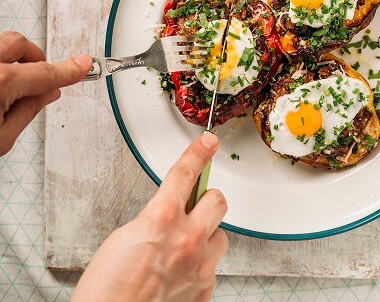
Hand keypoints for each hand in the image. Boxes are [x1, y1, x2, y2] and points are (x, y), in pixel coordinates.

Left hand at [0, 31, 92, 154]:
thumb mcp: (1, 138)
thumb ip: (28, 111)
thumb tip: (46, 93)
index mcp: (0, 82)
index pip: (46, 73)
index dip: (69, 71)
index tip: (83, 65)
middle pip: (19, 43)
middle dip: (35, 57)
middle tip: (41, 77)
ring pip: (1, 43)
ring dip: (12, 60)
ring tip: (12, 85)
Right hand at [72, 132, 228, 301]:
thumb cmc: (107, 287)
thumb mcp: (125, 236)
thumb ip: (154, 217)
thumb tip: (170, 212)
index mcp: (162, 219)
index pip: (186, 173)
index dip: (199, 153)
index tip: (208, 143)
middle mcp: (187, 240)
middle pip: (217, 200)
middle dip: (206, 200)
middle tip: (193, 207)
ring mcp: (199, 267)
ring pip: (221, 236)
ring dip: (206, 235)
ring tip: (183, 247)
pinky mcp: (204, 290)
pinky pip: (213, 267)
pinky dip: (200, 265)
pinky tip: (180, 272)